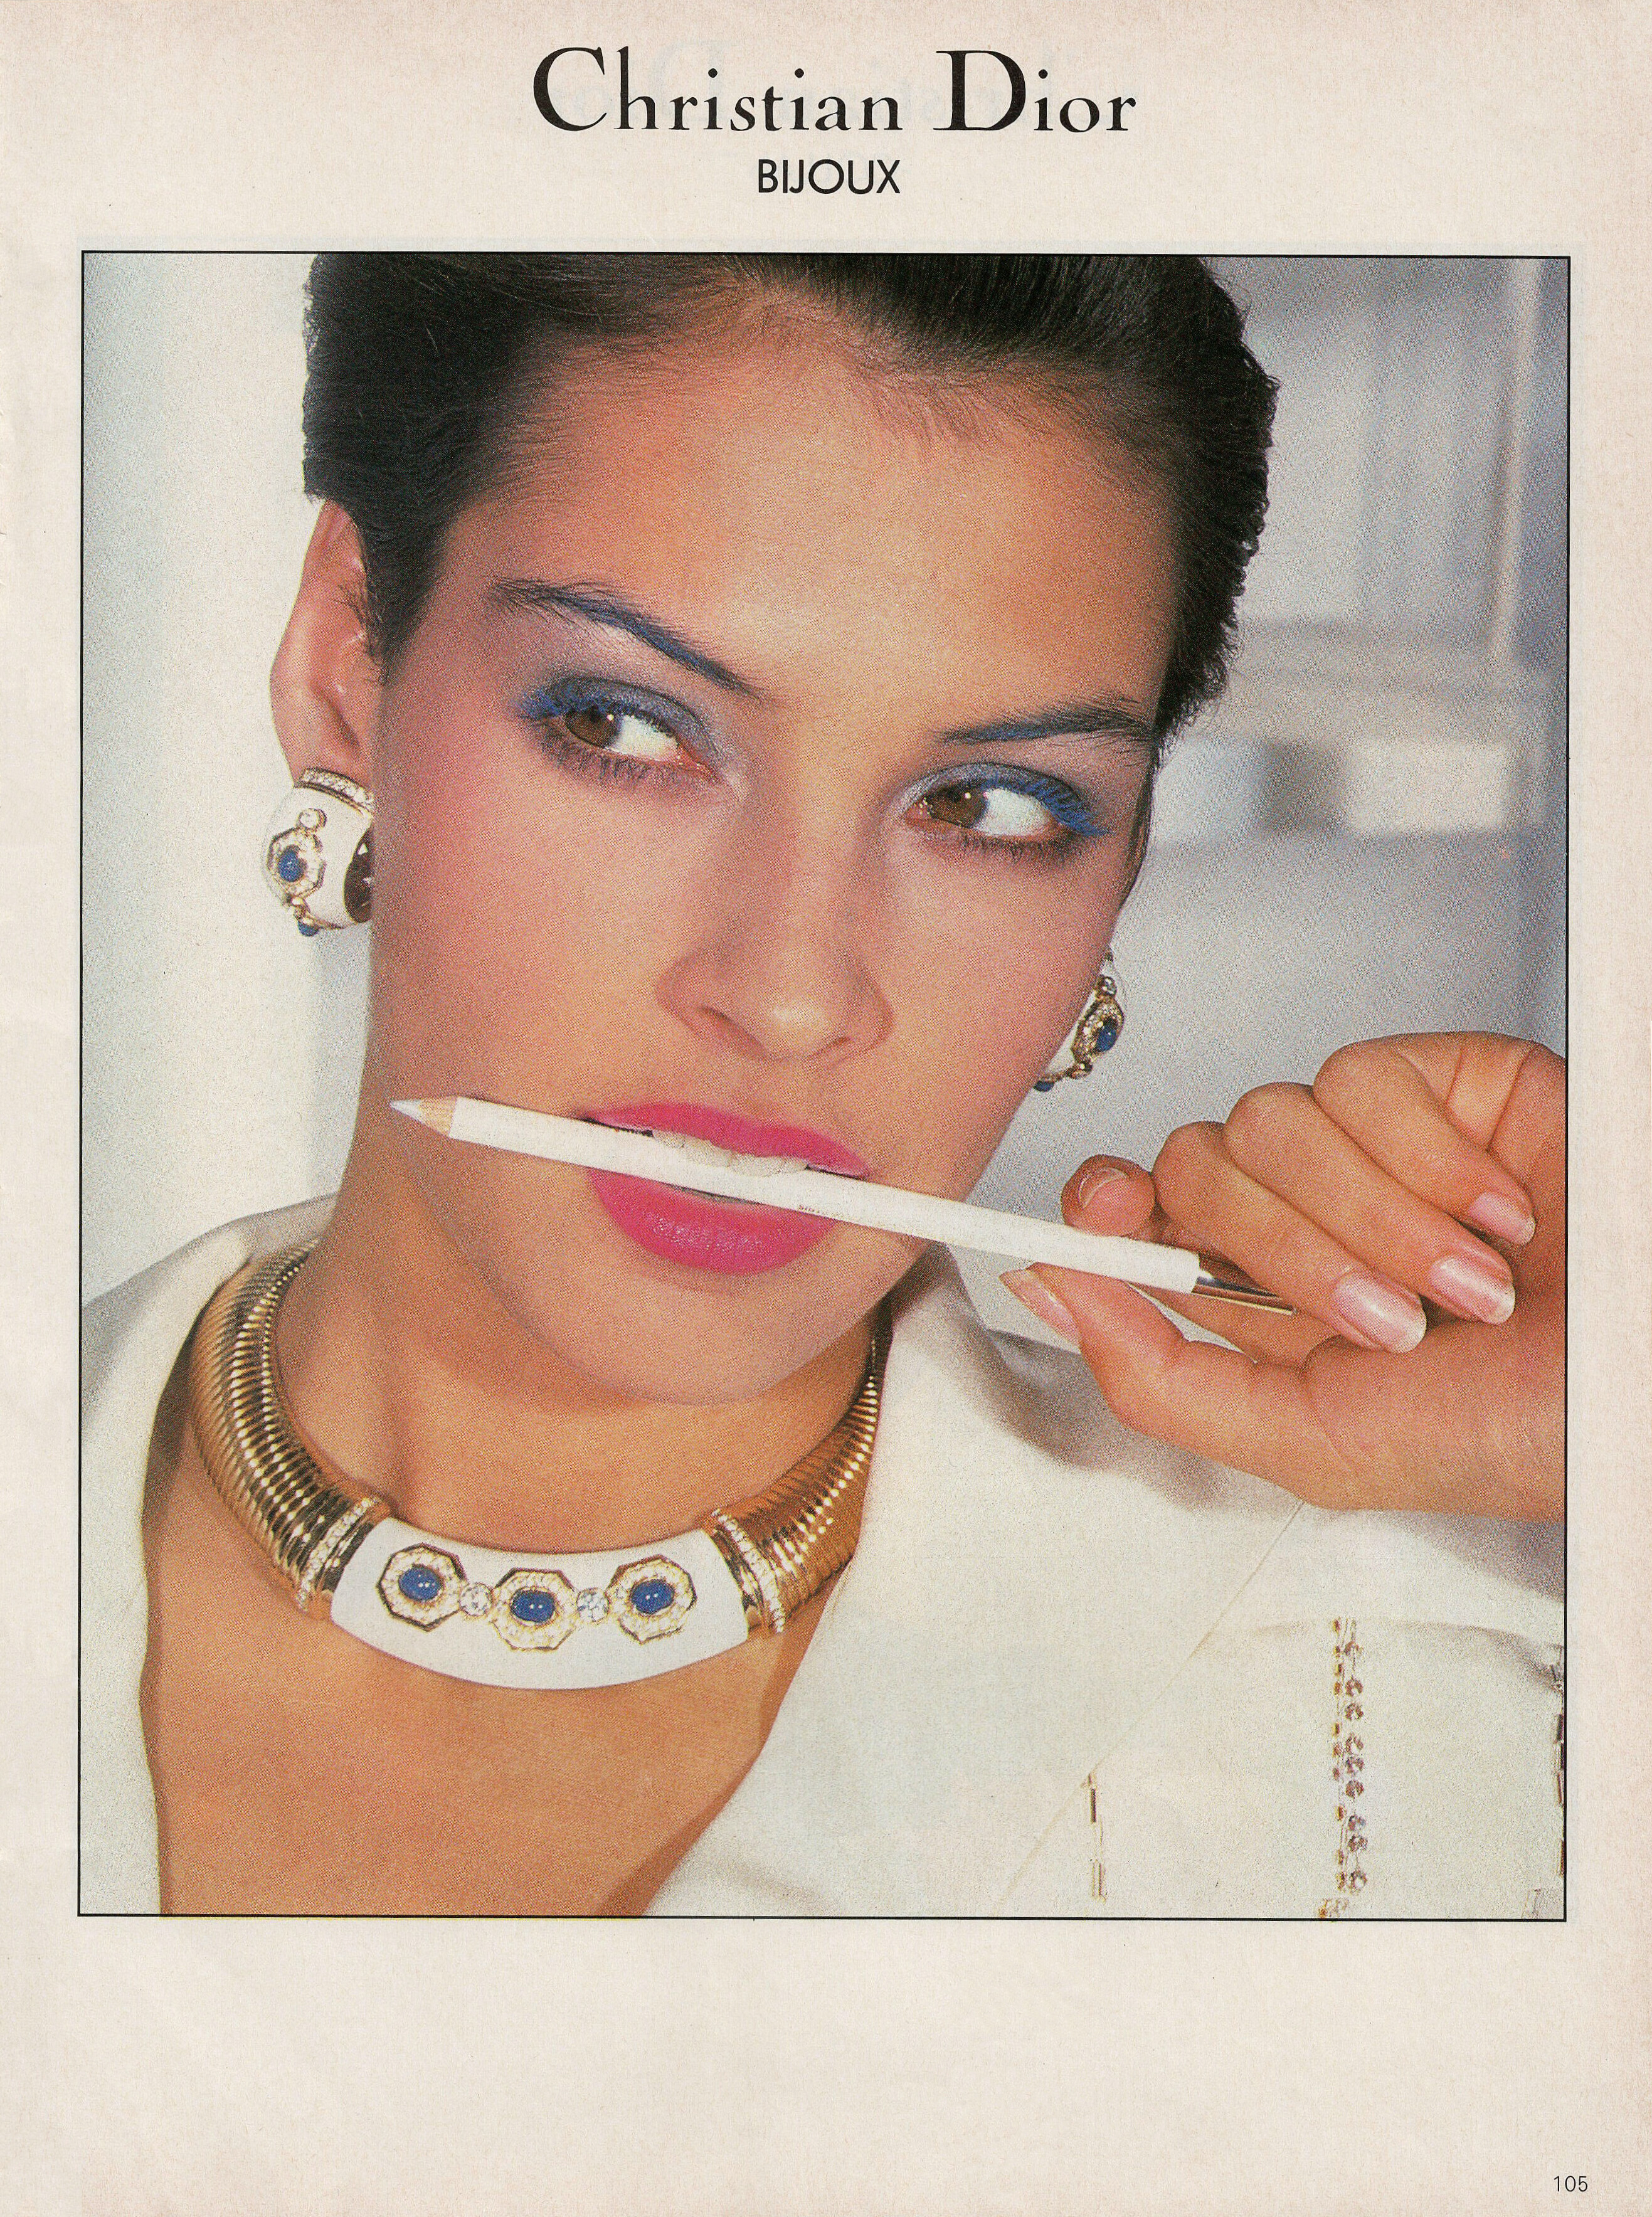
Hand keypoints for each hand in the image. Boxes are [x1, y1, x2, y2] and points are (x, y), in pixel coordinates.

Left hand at [1004, 1035, 1563, 1521]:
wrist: (1643, 1376)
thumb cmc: (1517, 1429)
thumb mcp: (1315, 1446)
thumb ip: (1164, 1381)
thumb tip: (1049, 1294)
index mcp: (1261, 1299)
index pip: (1135, 1216)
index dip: (1104, 1206)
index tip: (1106, 1220)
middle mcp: (1301, 1213)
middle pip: (1192, 1165)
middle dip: (1285, 1253)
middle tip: (1390, 1321)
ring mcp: (1365, 1145)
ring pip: (1268, 1120)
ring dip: (1371, 1221)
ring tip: (1466, 1285)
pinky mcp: (1436, 1082)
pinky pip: (1361, 1079)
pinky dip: (1430, 1161)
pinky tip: (1500, 1211)